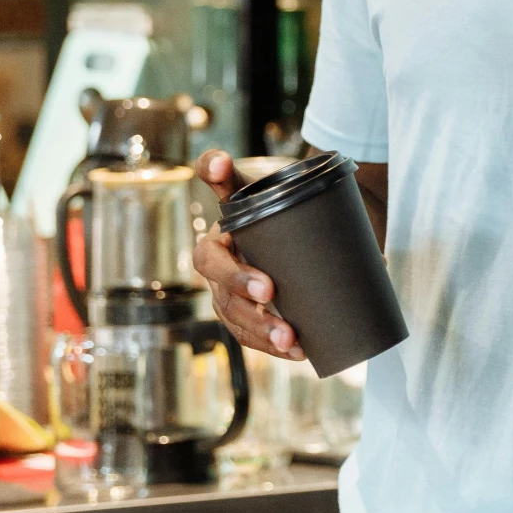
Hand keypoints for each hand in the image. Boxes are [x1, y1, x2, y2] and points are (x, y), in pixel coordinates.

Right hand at [191, 149, 305, 359]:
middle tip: (279, 308)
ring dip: (263, 334)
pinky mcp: (251, 319)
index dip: (232, 274)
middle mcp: (220, 277)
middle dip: (251, 307)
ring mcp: (233, 302)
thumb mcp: (253, 188)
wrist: (304, 225)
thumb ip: (229, 173)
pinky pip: (255, 339)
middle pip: (225, 298)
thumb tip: (216, 160)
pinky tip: (300, 352)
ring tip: (292, 341)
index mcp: (216, 245)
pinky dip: (275, 347)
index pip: (209, 259)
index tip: (266, 285)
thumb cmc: (272, 205)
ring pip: (239, 324)